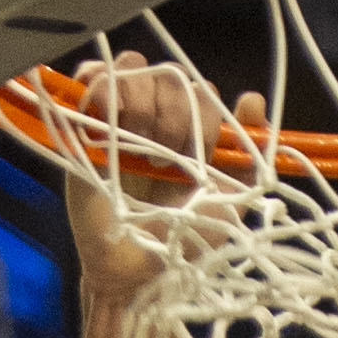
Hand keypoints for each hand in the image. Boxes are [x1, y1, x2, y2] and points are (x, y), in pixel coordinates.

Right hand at [62, 52, 232, 301]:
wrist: (141, 271)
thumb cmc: (186, 240)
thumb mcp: (231, 200)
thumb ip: (248, 156)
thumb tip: (252, 98)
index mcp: (192, 131)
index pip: (202, 90)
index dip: (204, 118)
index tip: (199, 161)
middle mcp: (157, 116)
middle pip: (170, 75)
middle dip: (174, 113)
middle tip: (165, 159)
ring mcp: (121, 117)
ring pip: (133, 67)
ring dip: (141, 100)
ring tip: (137, 143)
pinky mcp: (85, 125)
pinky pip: (92, 76)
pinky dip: (102, 86)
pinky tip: (110, 119)